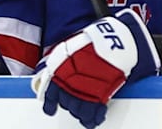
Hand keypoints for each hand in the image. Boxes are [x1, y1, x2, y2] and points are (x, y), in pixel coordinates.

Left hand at [32, 9, 159, 128]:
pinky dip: (92, 118)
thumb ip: (64, 64)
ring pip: (77, 109)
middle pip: (66, 102)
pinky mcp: (98, 96)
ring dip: (80, 113)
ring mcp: (82, 90)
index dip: (51, 104)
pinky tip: (93, 120)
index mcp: (58, 70)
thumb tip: (62, 73)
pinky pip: (92, 113)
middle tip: (75, 106)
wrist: (111, 40)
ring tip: (84, 115)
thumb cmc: (92, 42)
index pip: (51, 93)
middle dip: (71, 105)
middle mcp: (67, 82)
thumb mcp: (71, 49)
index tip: (50, 110)